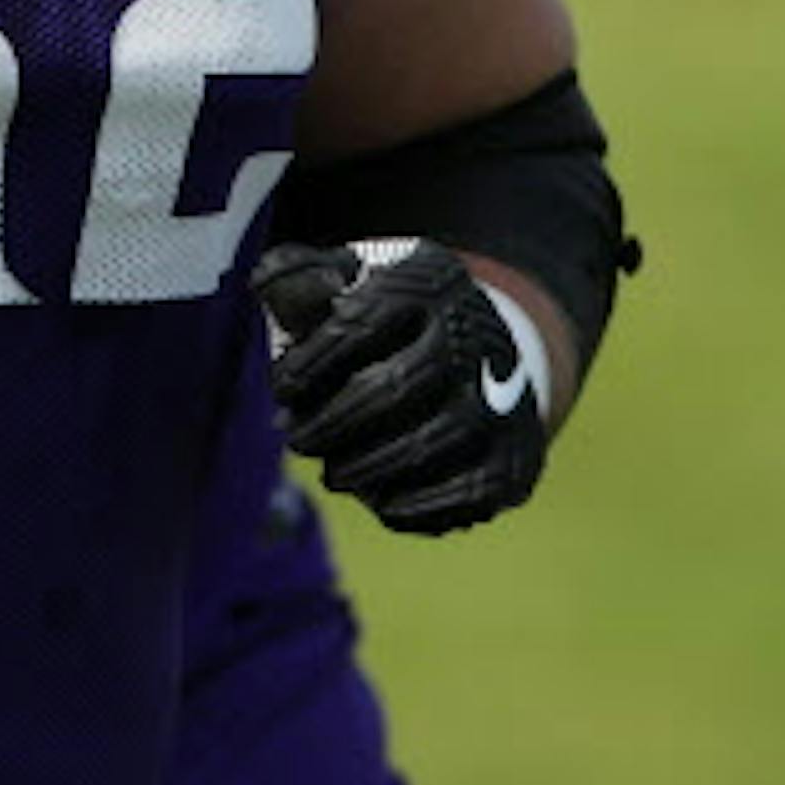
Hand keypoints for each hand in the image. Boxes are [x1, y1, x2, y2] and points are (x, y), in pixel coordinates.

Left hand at [251, 238, 547, 534]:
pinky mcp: (517, 456)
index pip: (358, 323)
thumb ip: (300, 279)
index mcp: (427, 284)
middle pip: (393, 388)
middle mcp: (475, 336)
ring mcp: (505, 399)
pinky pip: (465, 493)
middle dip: (332, 422)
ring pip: (428, 444)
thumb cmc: (390, 319)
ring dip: (366, 467)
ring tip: (332, 474)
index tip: (281, 388)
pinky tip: (381, 502)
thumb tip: (266, 286)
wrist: (484, 352)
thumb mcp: (351, 280)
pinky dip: (417, 505)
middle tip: (296, 439)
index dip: (310, 363)